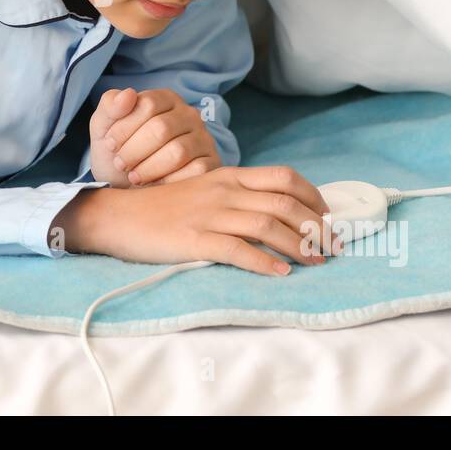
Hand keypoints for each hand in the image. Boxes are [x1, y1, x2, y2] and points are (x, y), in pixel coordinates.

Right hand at [53, 165, 343, 274]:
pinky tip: (281, 273)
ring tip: (316, 262)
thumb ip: (235, 195)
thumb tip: (275, 211)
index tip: (329, 218)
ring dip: (299, 246)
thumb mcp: (203, 190)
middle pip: (284, 202)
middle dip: (316, 226)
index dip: (314, 197)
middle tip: (332, 247)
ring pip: (267, 225)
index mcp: (228, 175)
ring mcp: (209, 215)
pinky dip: (264, 262)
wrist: (118, 216)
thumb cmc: (162, 207)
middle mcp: (224, 191)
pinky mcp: (194, 240)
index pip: (284, 177)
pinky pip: (237, 250)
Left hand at [88, 87, 221, 187]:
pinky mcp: (211, 165)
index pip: (148, 105)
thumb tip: (127, 94)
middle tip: (120, 164)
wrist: (128, 188)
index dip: (124, 128)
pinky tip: (155, 186)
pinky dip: (168, 182)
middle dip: (133, 151)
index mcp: (165, 99)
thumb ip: (110, 106)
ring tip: (134, 177)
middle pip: (161, 128)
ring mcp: (203, 139)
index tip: (110, 144)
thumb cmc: (119, 153)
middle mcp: (189, 115)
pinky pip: (194, 172)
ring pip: (177, 152)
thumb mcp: (104, 128)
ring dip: (148, 168)